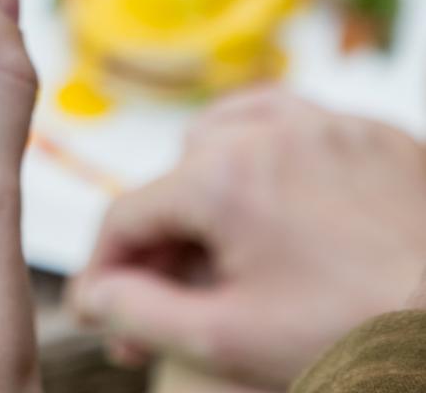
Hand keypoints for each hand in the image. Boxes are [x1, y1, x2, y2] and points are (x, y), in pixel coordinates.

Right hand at [70, 88, 425, 389]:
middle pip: (173, 181)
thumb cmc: (356, 334)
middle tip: (171, 301)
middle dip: (164, 243)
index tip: (103, 308)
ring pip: (224, 137)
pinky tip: (269, 199)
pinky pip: (291, 125)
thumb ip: (138, 312)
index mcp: (220, 177)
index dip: (106, 268)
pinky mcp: (371, 134)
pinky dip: (265, 156)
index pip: (126, 215)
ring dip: (203, 186)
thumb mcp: (226, 339)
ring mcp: (324, 125)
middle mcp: (266, 131)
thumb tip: (93, 295)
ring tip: (212, 244)